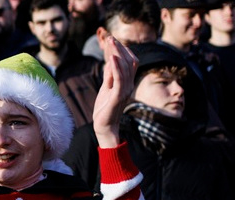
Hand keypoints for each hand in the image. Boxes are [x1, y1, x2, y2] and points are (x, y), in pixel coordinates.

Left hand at [91, 27, 137, 147]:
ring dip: (117, 53)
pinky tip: (111, 58)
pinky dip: (116, 67)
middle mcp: (129, 84)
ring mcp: (125, 90)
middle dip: (120, 48)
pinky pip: (119, 79)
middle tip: (111, 37)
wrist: (104, 126)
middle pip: (129, 61)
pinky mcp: (118, 96)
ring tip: (110, 42)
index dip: (123, 50)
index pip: (130, 61)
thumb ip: (109, 75)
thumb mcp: (106, 87)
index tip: (113, 40)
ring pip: (124, 67)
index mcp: (127, 82)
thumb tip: (110, 60)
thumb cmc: (105, 108)